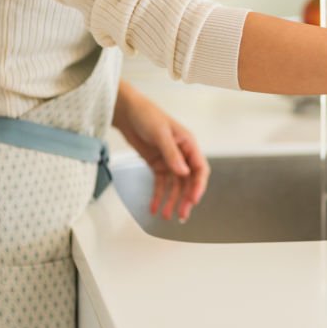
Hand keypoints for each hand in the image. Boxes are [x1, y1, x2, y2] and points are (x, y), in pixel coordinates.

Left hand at [113, 82, 209, 221]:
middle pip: (188, 181)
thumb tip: (183, 173)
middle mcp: (182, 154)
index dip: (198, 186)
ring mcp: (169, 161)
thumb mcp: (160, 133)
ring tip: (165, 216)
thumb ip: (172, 154)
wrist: (127, 112)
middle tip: (181, 215)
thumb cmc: (147, 115)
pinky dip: (158, 196)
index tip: (193, 200)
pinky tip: (154, 207)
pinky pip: (161, 183)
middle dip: (185, 198)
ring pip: (175, 186)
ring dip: (171, 200)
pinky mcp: (157, 164)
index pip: (199, 169)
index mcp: (188, 144)